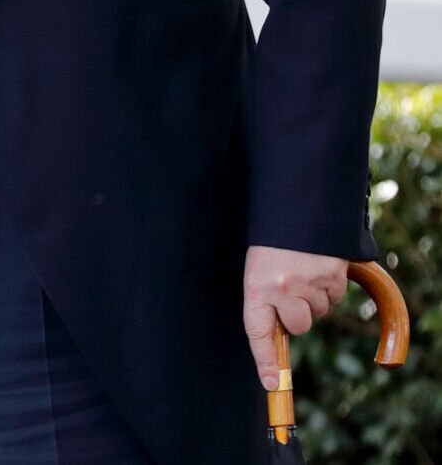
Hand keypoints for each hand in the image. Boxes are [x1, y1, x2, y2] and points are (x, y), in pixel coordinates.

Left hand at [243, 244, 348, 388]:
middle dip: (298, 316)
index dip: (264, 360)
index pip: (257, 331)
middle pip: (298, 326)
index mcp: (256, 286)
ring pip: (318, 311)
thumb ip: (266, 298)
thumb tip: (281, 332)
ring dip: (313, 297)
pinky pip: (335, 296)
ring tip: (302, 269)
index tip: (270, 383)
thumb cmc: (272, 241)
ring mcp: (309, 284)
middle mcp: (282, 289)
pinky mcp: (333, 277)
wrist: (297, 208)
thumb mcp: (258, 267)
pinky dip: (329, 286)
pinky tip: (318, 266)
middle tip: (290, 289)